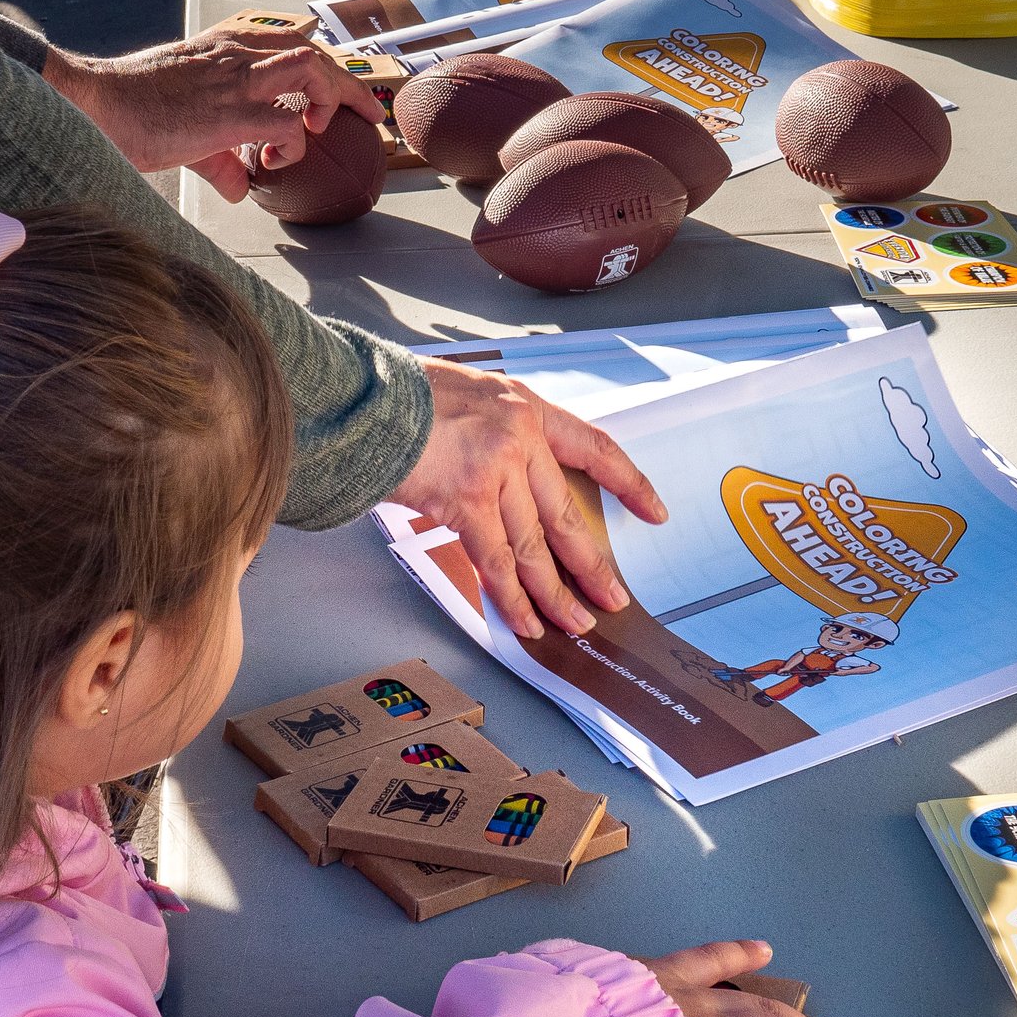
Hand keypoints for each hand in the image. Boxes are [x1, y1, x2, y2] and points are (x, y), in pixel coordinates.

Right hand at [43, 25, 383, 202]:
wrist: (93, 102)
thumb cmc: (127, 111)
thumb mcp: (183, 128)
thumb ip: (218, 158)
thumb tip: (239, 188)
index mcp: (224, 46)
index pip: (291, 39)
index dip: (325, 63)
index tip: (343, 90)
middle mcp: (235, 53)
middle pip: (313, 50)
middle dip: (348, 81)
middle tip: (368, 112)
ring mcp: (234, 79)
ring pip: (310, 69)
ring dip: (329, 98)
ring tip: (324, 129)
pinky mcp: (229, 112)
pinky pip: (287, 124)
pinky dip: (293, 145)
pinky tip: (276, 161)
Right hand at [391, 358, 665, 638]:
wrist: (363, 397)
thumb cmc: (400, 395)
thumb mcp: (466, 395)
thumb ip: (494, 432)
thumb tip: (507, 482)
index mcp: (525, 406)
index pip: (594, 447)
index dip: (628, 482)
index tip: (653, 509)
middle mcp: (520, 438)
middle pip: (566, 513)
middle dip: (592, 563)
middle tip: (611, 596)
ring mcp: (496, 470)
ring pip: (535, 546)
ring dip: (555, 592)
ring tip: (576, 622)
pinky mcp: (467, 501)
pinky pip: (497, 561)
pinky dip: (513, 598)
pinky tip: (527, 621)